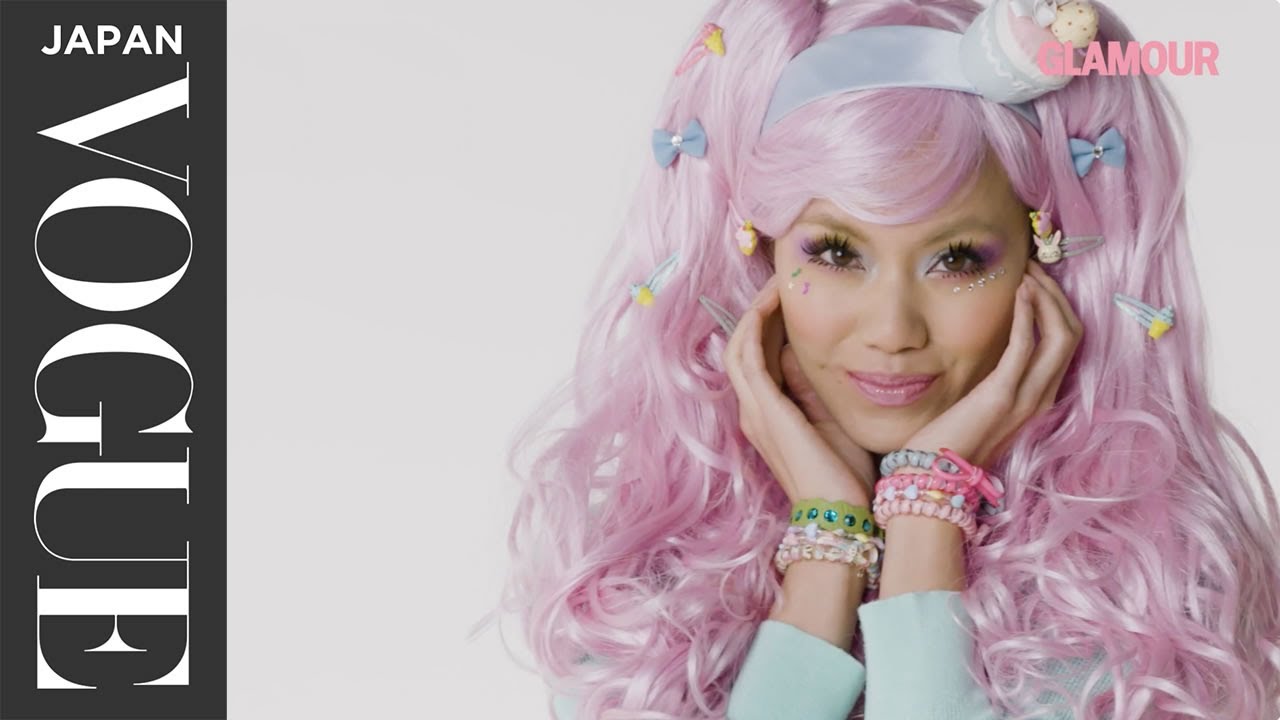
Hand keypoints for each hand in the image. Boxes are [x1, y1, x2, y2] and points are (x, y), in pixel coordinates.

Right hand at [724, 276, 871, 507]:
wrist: (841, 514)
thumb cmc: (846, 476)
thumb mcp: (832, 423)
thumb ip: (817, 392)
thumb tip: (810, 358)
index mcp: (769, 416)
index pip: (758, 360)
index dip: (769, 326)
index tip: (793, 300)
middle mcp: (754, 412)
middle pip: (743, 348)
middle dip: (759, 313)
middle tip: (781, 283)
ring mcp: (754, 411)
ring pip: (739, 348)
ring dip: (755, 314)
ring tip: (775, 286)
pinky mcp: (763, 410)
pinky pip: (747, 358)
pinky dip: (755, 328)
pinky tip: (770, 305)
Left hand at [903, 261, 1082, 469]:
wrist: (934, 476)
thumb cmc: (951, 441)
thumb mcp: (983, 405)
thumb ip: (996, 381)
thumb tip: (993, 353)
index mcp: (1040, 399)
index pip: (1068, 345)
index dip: (1059, 308)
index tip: (1039, 281)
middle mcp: (1043, 398)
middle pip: (1072, 335)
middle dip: (1057, 296)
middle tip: (1036, 268)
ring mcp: (1027, 398)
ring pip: (1061, 338)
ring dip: (1047, 299)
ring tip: (1029, 273)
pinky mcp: (1003, 396)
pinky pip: (1026, 348)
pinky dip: (1027, 316)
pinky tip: (1020, 294)